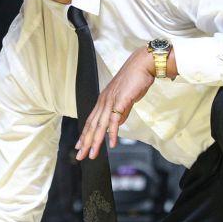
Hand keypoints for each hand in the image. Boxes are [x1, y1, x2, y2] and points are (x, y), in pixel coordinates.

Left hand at [75, 46, 155, 160]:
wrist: (142, 66)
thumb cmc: (135, 81)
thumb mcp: (125, 100)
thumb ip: (120, 114)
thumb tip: (116, 126)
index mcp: (103, 101)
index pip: (91, 121)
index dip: (84, 134)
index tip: (80, 146)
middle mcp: (103, 102)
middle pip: (92, 125)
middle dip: (85, 142)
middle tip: (80, 156)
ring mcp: (110, 101)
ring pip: (100, 125)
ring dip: (95, 141)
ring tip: (92, 154)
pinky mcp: (120, 102)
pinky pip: (115, 120)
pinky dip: (113, 133)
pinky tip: (112, 143)